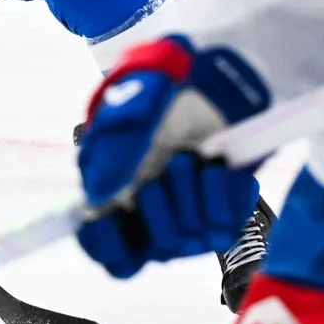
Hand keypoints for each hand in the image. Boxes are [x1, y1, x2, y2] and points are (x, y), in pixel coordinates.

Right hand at [76, 38, 261, 278]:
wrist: (214, 73)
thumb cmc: (162, 87)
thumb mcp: (129, 108)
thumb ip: (111, 152)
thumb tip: (96, 200)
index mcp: (116, 193)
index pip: (105, 250)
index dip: (106, 244)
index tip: (114, 215)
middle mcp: (152, 215)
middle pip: (156, 248)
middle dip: (162, 208)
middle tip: (171, 163)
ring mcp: (190, 217)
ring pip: (191, 240)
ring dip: (193, 195)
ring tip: (193, 155)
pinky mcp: (225, 212)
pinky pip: (227, 226)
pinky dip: (224, 193)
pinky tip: (218, 164)